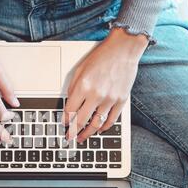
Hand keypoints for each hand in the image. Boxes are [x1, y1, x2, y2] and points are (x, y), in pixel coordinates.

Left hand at [62, 28, 147, 142]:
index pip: (70, 111)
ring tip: (83, 138)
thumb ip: (73, 88)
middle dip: (73, 132)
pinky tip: (99, 130)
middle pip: (81, 121)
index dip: (65, 121)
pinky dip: (104, 127)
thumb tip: (70, 105)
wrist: (123, 49)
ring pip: (96, 124)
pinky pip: (111, 119)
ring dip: (88, 133)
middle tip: (70, 138)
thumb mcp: (80, 70)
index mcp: (83, 86)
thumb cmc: (101, 57)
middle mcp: (96, 94)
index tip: (64, 125)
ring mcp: (110, 99)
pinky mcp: (121, 100)